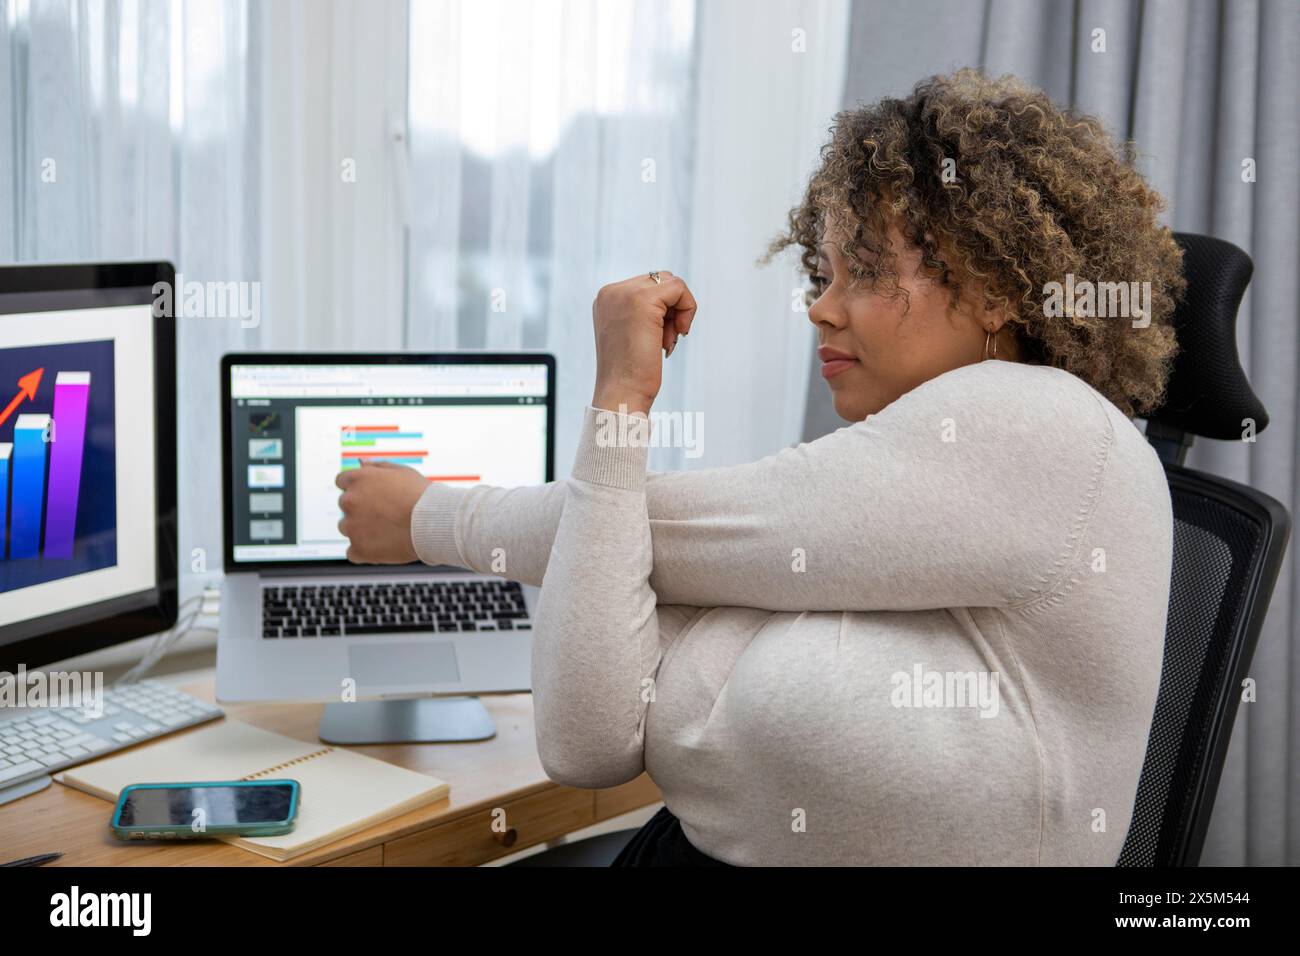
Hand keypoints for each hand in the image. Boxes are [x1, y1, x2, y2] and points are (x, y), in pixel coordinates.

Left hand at [335, 461, 428, 562]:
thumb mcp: (402, 472)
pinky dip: (365, 550)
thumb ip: (378, 466)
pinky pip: (353, 552)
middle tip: (386, 514)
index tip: (372, 496)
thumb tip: (361, 463)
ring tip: (388, 530)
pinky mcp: (359, 549)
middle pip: (346, 505)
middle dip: (361, 508)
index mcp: (358, 479)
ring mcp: (352, 527)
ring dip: (361, 529)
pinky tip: (384, 546)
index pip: (342, 481)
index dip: (359, 488)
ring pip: (347, 528)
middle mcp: (349, 501)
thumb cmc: (422, 495)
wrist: (435, 522)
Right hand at [591, 271, 696, 414]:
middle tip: (665, 340)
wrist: (622, 393)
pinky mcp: (642, 300)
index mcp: (606, 299)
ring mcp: (624, 293)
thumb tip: (672, 298)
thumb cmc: (630, 374)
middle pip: (660, 281)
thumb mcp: (631, 334)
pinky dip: (688, 310)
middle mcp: (611, 292)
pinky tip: (678, 333)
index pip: (647, 286)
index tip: (656, 339)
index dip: (662, 312)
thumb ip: (642, 312)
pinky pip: (679, 289)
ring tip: (666, 340)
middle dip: (670, 310)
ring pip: (671, 282)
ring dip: (678, 312)